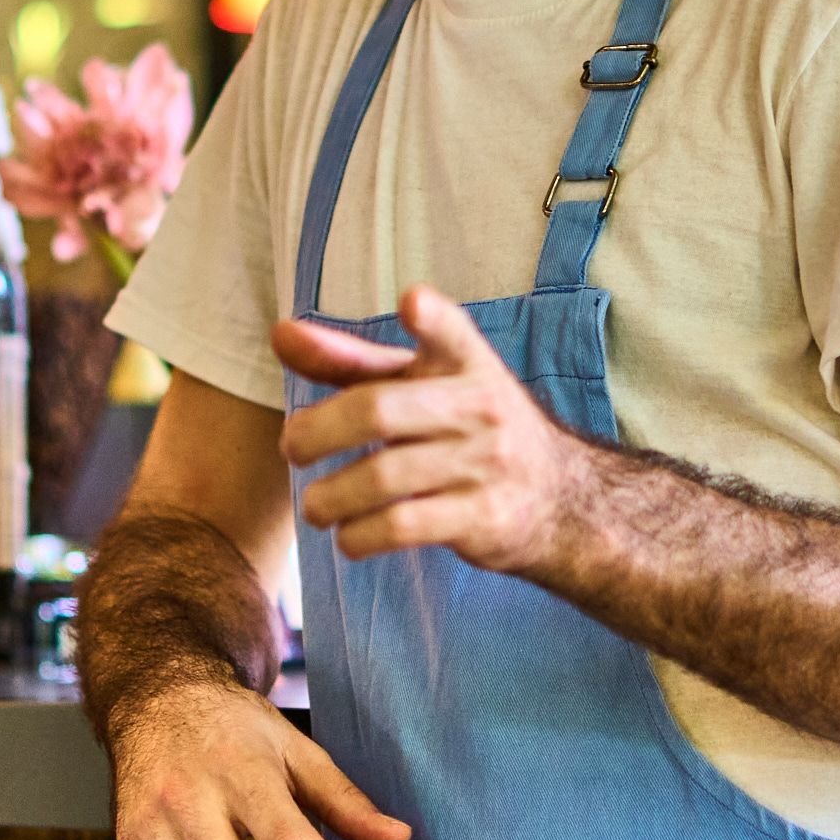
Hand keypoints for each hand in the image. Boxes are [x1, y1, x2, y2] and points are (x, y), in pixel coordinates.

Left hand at [274, 284, 586, 573]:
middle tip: (292, 449)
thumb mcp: (422, 385)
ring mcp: (486, 463)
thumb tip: (280, 335)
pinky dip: (359, 536)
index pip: (451, 331)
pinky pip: (403, 526)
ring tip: (315, 506)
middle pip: (379, 411)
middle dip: (317, 433)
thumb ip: (351, 363)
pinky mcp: (484, 518)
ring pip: (382, 477)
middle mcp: (481, 406)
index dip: (431, 318)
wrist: (559, 500)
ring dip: (329, 498)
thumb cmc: (467, 429)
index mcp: (466, 362)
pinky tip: (349, 536)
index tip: (412, 303)